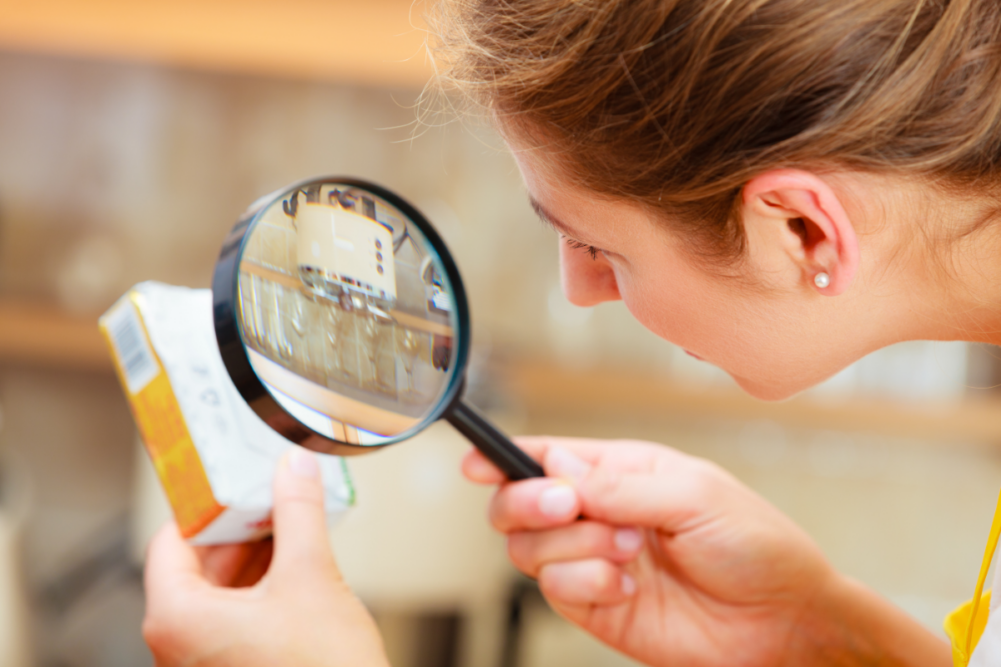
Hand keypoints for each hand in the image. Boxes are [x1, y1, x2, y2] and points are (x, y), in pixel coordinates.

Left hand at [143, 448, 388, 666]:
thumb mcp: (310, 576)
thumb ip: (298, 513)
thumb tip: (293, 471)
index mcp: (177, 619)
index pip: (171, 541)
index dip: (206, 505)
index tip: (233, 482)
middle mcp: (178, 648)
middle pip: (196, 566)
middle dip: (238, 529)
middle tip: (270, 496)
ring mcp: (204, 665)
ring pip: (218, 594)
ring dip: (253, 557)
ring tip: (289, 524)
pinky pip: (234, 620)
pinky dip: (260, 589)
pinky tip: (295, 566)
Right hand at [464, 436, 948, 666]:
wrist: (782, 621)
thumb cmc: (754, 544)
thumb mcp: (692, 494)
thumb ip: (617, 484)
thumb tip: (556, 465)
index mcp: (620, 471)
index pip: (547, 457)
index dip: (504, 457)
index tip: (476, 464)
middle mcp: (598, 513)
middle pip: (518, 503)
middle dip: (530, 503)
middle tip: (568, 508)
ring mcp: (593, 561)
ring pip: (528, 548)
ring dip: (574, 547)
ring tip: (629, 551)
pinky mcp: (595, 606)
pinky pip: (555, 589)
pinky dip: (585, 584)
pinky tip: (626, 586)